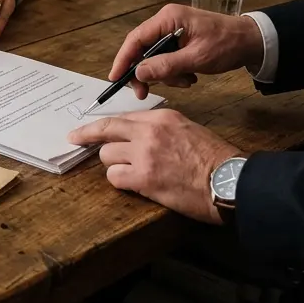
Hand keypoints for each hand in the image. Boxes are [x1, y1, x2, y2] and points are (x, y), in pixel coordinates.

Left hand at [67, 109, 242, 224]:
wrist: (230, 181)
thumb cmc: (216, 159)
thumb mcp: (187, 130)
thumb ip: (159, 129)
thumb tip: (136, 136)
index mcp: (161, 117)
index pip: (122, 117)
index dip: (102, 125)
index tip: (86, 128)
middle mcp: (148, 131)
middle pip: (105, 130)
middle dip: (87, 136)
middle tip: (73, 139)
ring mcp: (144, 154)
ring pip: (107, 156)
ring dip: (114, 166)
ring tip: (133, 174)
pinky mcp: (143, 177)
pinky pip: (114, 177)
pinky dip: (120, 182)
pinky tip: (134, 185)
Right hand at [111, 4, 264, 98]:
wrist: (253, 42)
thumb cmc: (227, 45)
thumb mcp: (197, 58)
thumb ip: (166, 66)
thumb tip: (138, 73)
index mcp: (168, 19)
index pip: (135, 39)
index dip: (123, 59)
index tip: (115, 78)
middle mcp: (166, 21)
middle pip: (143, 50)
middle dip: (147, 72)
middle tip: (145, 93)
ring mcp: (173, 30)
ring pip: (155, 58)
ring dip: (166, 74)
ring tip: (186, 81)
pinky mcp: (180, 40)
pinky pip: (167, 59)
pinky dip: (175, 71)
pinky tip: (191, 76)